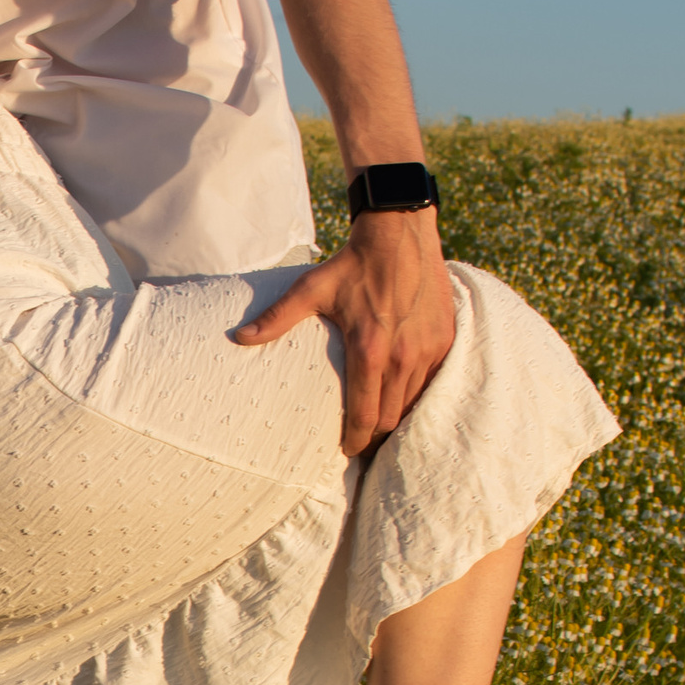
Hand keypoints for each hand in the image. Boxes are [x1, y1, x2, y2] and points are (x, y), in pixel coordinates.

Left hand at [234, 212, 456, 454]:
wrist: (400, 233)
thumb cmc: (353, 263)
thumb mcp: (312, 288)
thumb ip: (278, 318)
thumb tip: (239, 338)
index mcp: (370, 351)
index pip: (366, 415)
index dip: (355, 440)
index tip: (346, 450)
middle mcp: (402, 356)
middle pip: (391, 418)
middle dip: (376, 436)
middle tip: (361, 442)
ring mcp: (428, 349)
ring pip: (413, 403)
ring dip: (397, 417)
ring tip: (380, 424)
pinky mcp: (444, 340)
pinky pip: (432, 381)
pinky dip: (417, 393)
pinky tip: (403, 395)